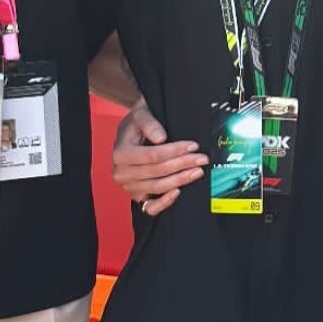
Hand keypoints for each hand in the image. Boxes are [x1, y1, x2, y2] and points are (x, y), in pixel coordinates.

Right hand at [112, 100, 207, 218]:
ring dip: (180, 180)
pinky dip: (164, 202)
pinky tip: (178, 192)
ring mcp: (129, 187)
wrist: (133, 132)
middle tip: (202, 158)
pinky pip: (150, 207)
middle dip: (183, 164)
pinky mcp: (137, 196)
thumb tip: (161, 137)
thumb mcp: (141, 114)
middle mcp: (121, 173)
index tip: (193, 146)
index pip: (152, 156)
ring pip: (157, 187)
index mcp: (120, 153)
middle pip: (157, 172)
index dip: (175, 151)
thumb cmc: (137, 124)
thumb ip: (149, 123)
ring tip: (197, 171)